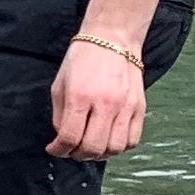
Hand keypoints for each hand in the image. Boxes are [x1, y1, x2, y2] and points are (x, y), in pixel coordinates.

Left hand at [47, 36, 148, 160]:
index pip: (69, 137)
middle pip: (93, 148)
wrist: (112, 39)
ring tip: (91, 146)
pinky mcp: (140, 108)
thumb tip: (62, 138)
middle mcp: (105, 104)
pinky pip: (132, 140)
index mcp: (80, 97)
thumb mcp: (60, 85)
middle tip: (72, 150)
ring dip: (100, 154)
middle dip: (78, 155)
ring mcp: (126, 107)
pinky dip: (119, 147)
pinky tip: (109, 140)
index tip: (54, 150)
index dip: (59, 150)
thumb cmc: (83, 60)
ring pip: (114, 148)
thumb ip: (59, 115)